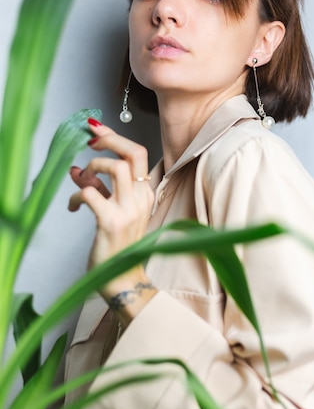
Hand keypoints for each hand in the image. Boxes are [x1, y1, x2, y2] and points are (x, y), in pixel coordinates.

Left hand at [68, 119, 155, 317]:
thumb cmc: (119, 246)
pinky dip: (77, 196)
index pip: (138, 154)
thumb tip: (77, 170)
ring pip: (115, 167)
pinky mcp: (111, 222)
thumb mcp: (115, 211)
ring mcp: (128, 210)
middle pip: (132, 153)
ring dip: (93, 166)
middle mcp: (141, 198)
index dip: (116, 136)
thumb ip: (100, 188)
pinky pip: (91, 194)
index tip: (97, 129)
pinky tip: (73, 207)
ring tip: (82, 178)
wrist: (123, 279)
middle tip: (90, 140)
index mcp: (146, 194)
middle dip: (108, 139)